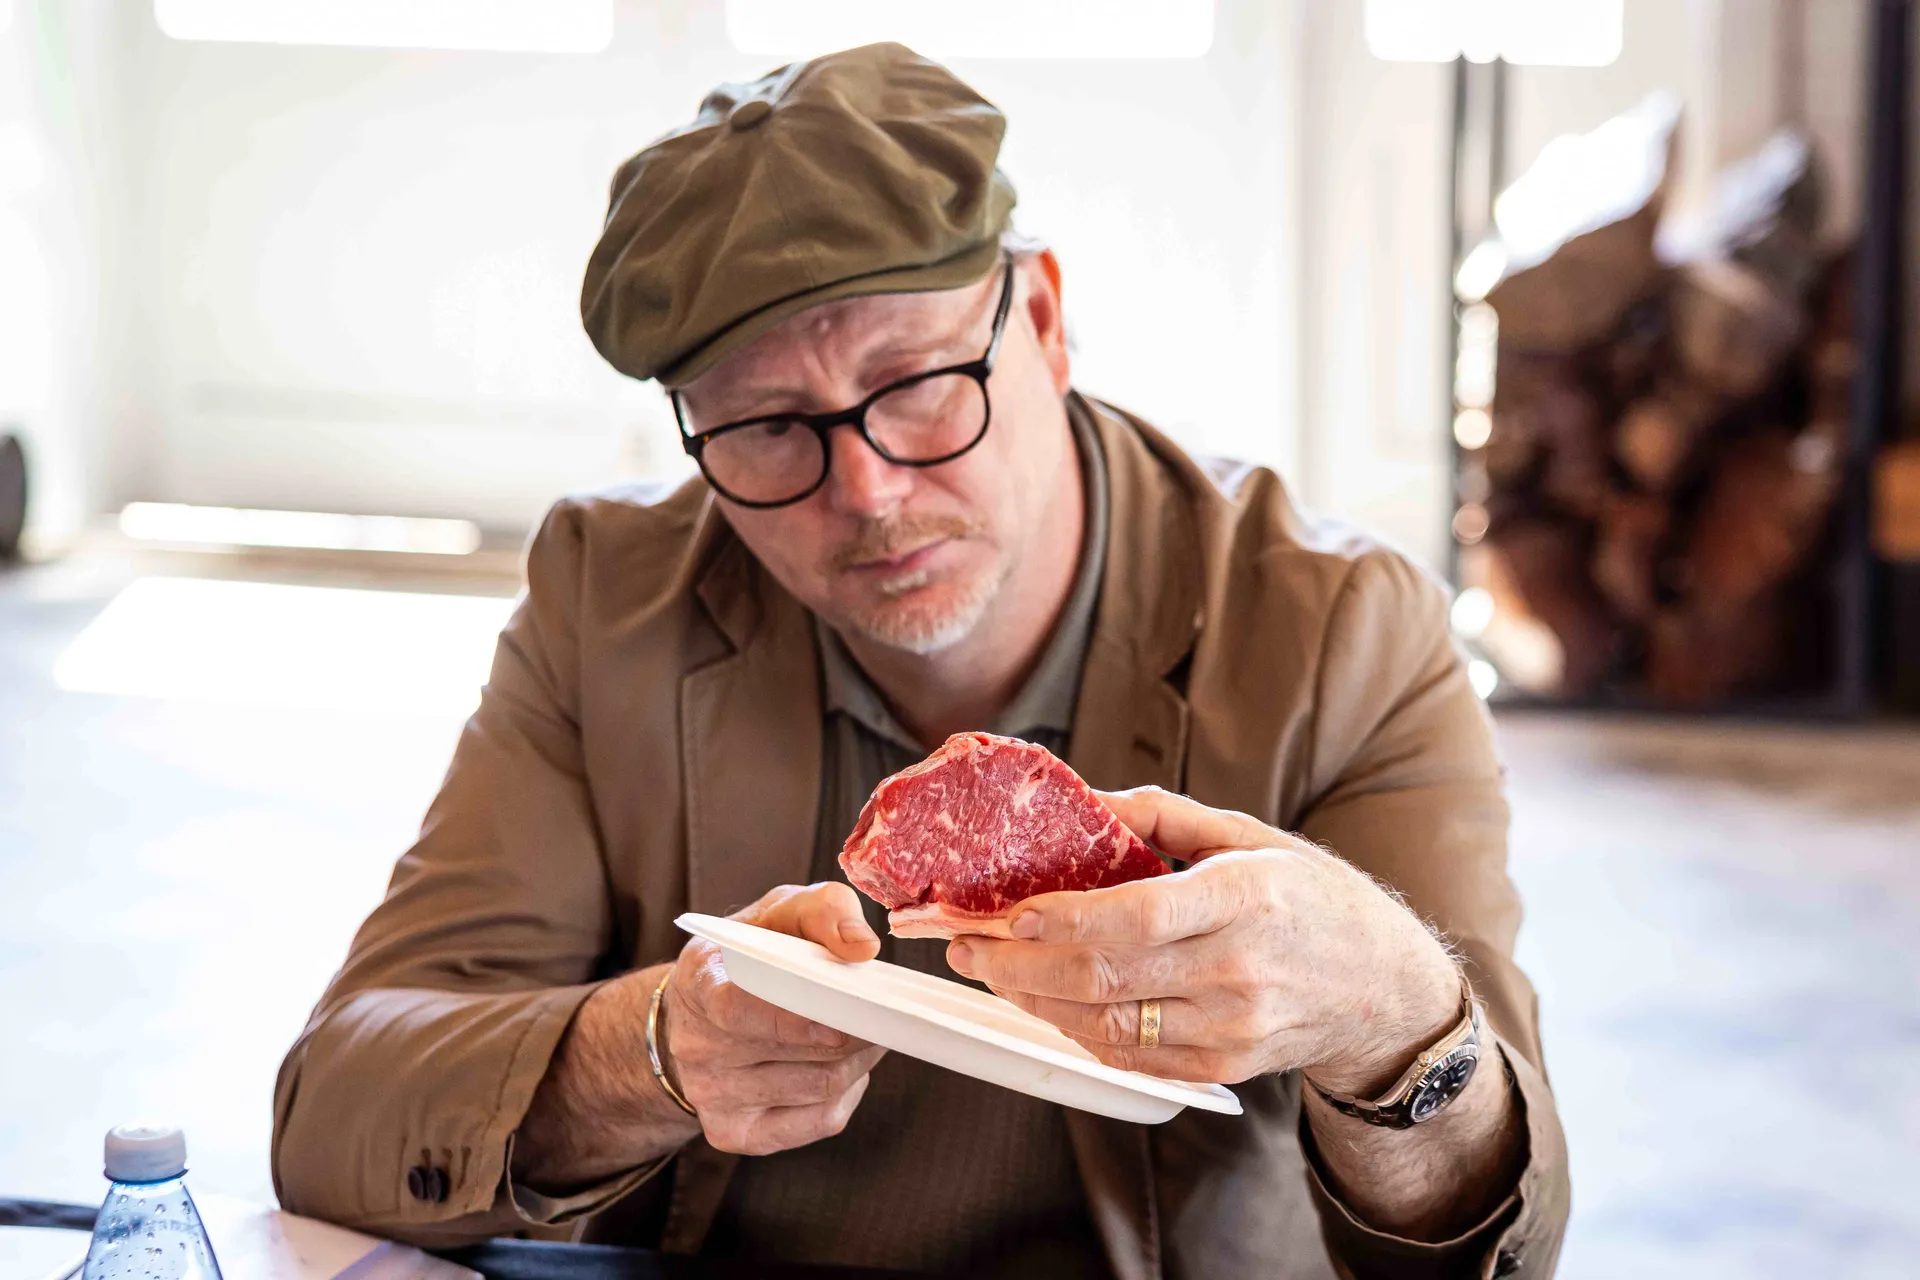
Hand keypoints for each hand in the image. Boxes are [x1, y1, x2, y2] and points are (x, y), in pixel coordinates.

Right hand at [663, 882, 887, 1154]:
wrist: (696, 1014)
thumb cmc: (750, 956)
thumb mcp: (780, 912)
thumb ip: (823, 911)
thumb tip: (863, 948)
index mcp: (699, 983)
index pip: (735, 1010)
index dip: (790, 1021)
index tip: (839, 1020)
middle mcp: (697, 1047)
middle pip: (795, 1053)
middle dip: (854, 1031)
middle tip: (887, 1012)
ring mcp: (713, 1096)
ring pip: (817, 1088)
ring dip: (859, 1060)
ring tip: (869, 1032)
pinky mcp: (735, 1133)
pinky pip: (817, 1121)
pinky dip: (848, 1093)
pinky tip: (844, 1065)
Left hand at [944, 788, 1460, 1094]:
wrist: (1382, 987)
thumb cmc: (1311, 900)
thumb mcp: (1250, 835)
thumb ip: (1160, 817)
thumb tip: (1082, 803)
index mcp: (1245, 899)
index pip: (1135, 918)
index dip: (1062, 921)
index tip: (1009, 915)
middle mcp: (1238, 970)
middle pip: (1106, 979)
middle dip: (1020, 968)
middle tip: (969, 948)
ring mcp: (1231, 1028)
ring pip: (1107, 1024)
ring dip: (1035, 1003)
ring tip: (993, 973)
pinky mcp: (1221, 1069)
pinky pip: (1130, 1056)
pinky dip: (1078, 1031)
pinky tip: (1049, 1004)